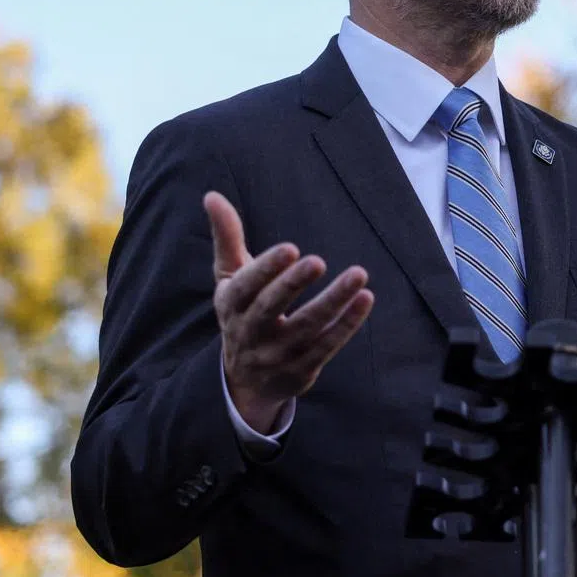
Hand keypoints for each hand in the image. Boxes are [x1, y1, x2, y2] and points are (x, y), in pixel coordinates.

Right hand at [203, 191, 374, 433]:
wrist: (245, 381)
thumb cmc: (242, 312)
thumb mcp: (230, 278)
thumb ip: (227, 238)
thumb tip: (211, 195)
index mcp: (231, 305)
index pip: (246, 287)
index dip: (266, 269)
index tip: (291, 248)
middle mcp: (250, 332)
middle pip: (271, 308)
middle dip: (293, 284)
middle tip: (317, 261)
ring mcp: (276, 355)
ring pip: (306, 328)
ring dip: (333, 302)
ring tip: (359, 275)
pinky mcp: (301, 370)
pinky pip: (326, 346)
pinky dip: (346, 325)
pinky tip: (365, 299)